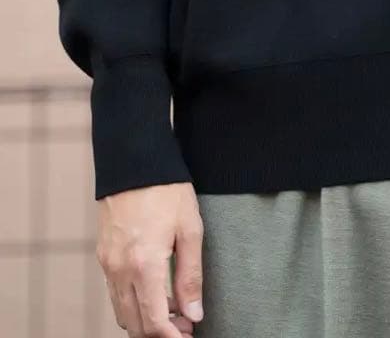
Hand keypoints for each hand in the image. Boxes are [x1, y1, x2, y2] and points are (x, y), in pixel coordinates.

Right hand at [96, 182, 203, 336]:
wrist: (134, 161)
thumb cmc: (166, 190)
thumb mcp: (190, 229)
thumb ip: (190, 276)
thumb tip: (194, 313)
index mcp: (144, 265)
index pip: (154, 322)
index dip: (172, 337)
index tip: (189, 335)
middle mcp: (120, 270)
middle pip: (135, 324)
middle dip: (159, 332)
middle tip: (185, 325)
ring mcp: (108, 264)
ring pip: (122, 312)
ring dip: (145, 320)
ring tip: (173, 311)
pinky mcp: (103, 255)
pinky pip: (115, 293)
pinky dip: (132, 303)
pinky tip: (153, 293)